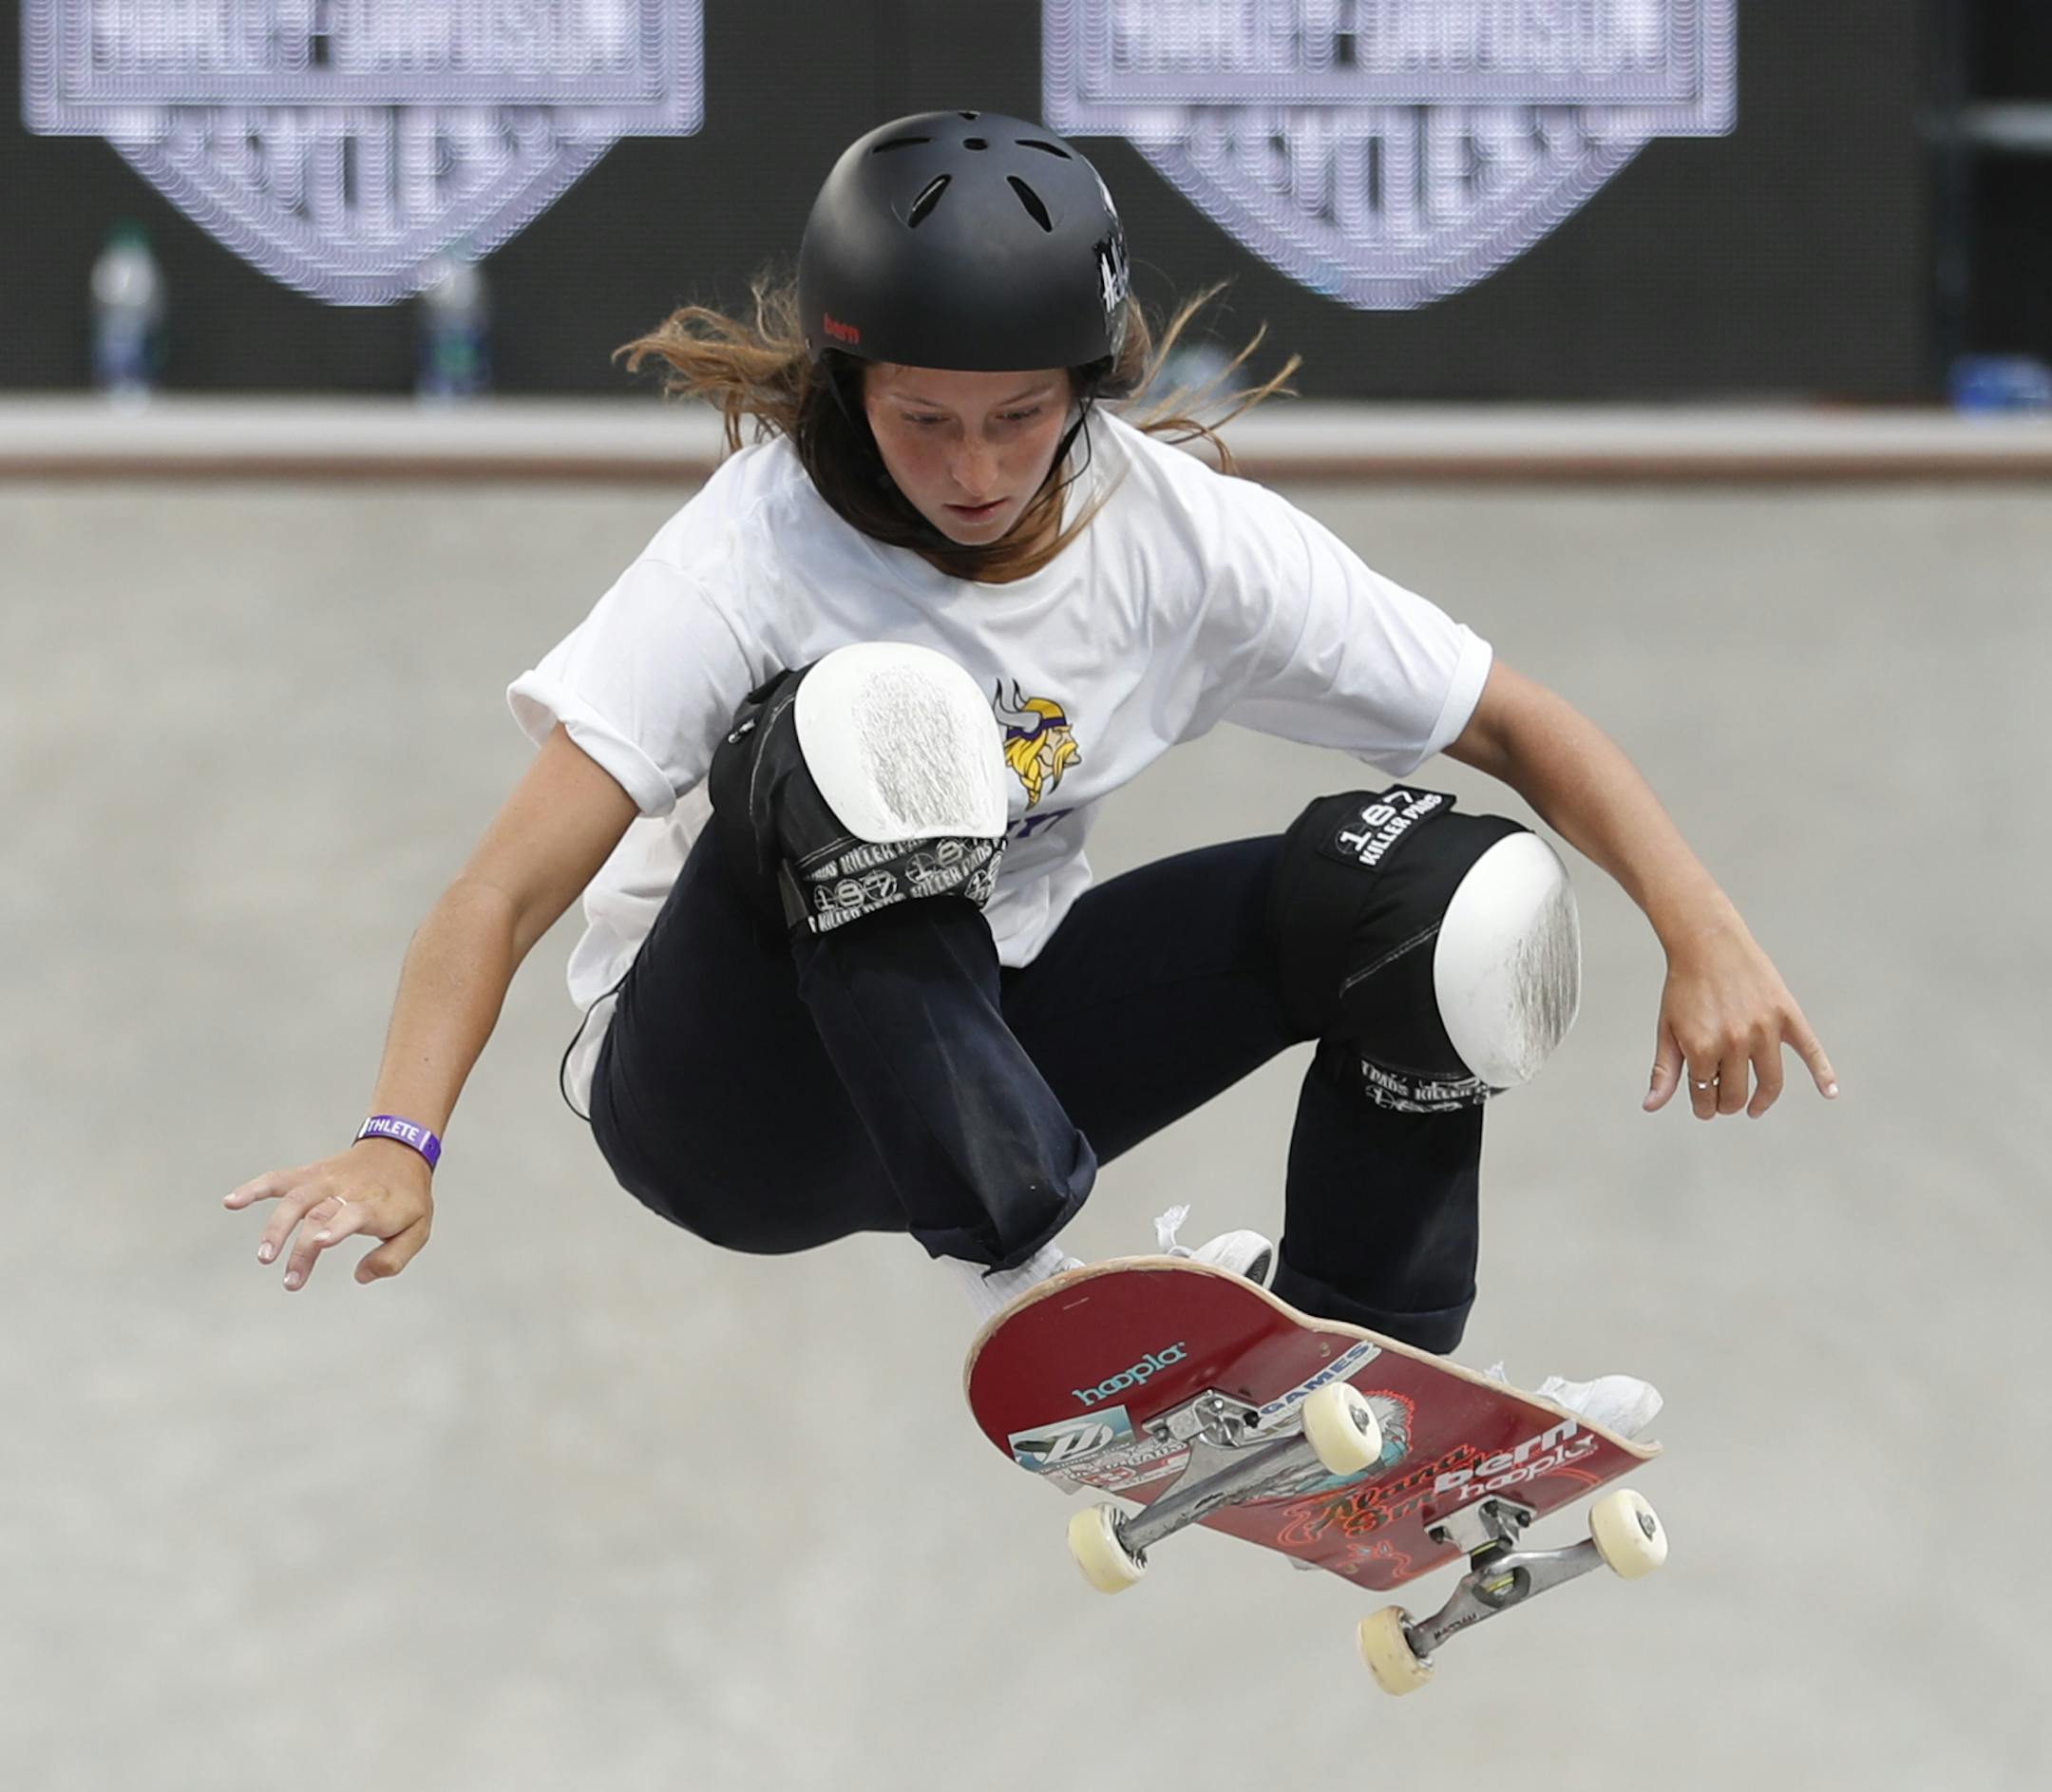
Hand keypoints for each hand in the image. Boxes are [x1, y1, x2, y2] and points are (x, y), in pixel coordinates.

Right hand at [223, 1139, 433, 1289]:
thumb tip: (360, 1276)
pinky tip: (230, 1202)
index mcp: (377, 1204)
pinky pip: (279, 1180)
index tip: (320, 1243)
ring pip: (295, 1199)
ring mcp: (325, 1180)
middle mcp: (347, 1190)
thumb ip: (393, 1258)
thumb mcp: (418, 1229)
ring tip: (263, 1256)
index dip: (337, 1227)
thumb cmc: (407, 1198)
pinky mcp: (309, 1174)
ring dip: (276, 1226)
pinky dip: (254, 1188)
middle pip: (320, 1216)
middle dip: (302, 1249)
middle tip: (290, 1281)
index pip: (355, 1214)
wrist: (400, 1149)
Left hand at [1643, 918, 1836, 1119]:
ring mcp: (1764, 1029)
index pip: (1705, 1096)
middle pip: (1736, 1095)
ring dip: (1760, 1102)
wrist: (1707, 943)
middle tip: (1723, 1100)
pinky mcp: (1787, 1015)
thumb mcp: (1666, 1029)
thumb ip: (1664, 1071)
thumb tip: (1651, 1107)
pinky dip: (1823, 1073)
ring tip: (1754, 1107)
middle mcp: (1735, 1042)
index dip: (1703, 1106)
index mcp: (1701, 1047)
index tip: (1703, 1104)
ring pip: (1770, 1083)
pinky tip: (1829, 1092)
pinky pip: (1810, 1050)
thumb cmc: (1684, 988)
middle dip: (1726, 1105)